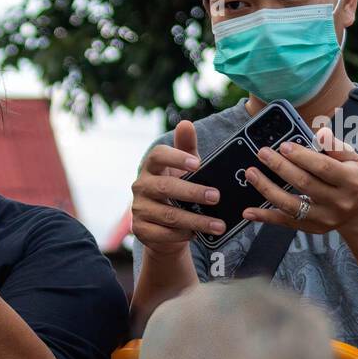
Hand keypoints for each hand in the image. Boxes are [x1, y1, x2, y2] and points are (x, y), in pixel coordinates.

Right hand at [130, 119, 224, 255]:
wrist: (163, 226)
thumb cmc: (176, 192)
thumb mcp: (183, 170)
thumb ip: (186, 148)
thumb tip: (186, 123)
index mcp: (151, 168)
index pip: (157, 156)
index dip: (176, 158)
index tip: (197, 163)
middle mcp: (141, 186)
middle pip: (165, 188)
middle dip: (193, 192)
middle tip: (216, 196)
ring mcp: (138, 209)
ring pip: (168, 215)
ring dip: (196, 220)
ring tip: (219, 225)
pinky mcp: (140, 230)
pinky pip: (163, 233)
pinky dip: (182, 234)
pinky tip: (197, 234)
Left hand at [242, 126, 357, 234]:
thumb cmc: (354, 178)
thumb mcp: (354, 159)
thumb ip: (335, 146)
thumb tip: (320, 132)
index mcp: (352, 180)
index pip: (323, 167)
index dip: (302, 156)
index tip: (283, 146)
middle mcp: (339, 201)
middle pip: (304, 184)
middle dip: (280, 167)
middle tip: (262, 153)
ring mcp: (324, 218)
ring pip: (291, 205)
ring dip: (267, 189)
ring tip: (251, 174)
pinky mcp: (312, 228)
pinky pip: (285, 222)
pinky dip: (265, 217)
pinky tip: (248, 211)